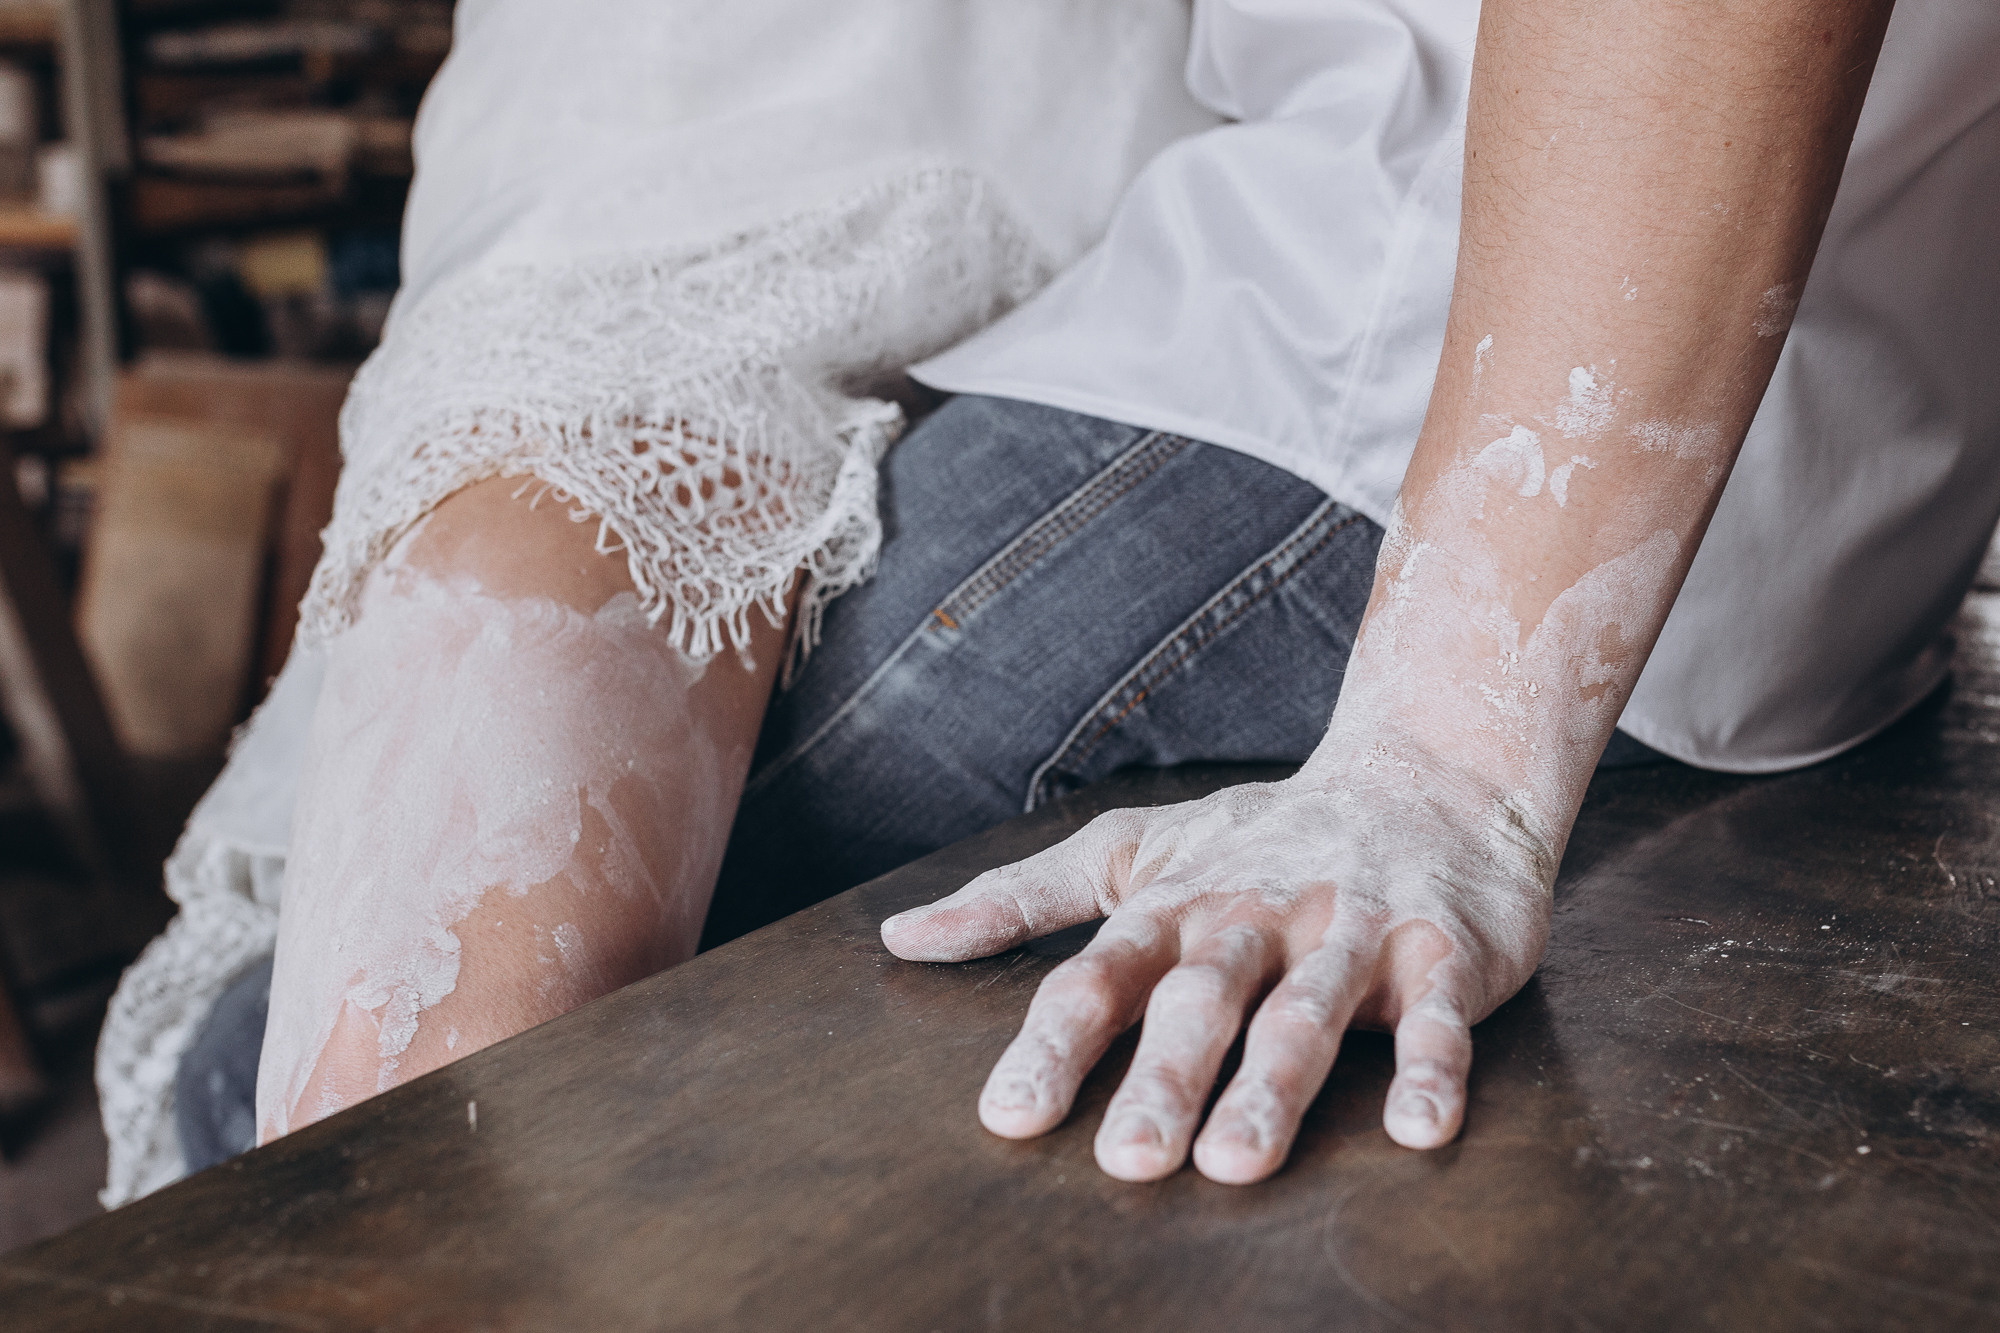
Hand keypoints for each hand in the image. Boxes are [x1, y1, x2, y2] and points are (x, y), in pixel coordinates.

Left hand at [880, 768, 1553, 1183]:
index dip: (1057, 1045)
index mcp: (1177, 903)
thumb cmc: (1260, 835)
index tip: (1009, 1118)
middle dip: (1164, 1075)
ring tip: (1237, 1162)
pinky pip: (1439, 1014)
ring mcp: (1350, 931)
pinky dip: (1432, 1068)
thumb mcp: (1135, 851)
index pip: (1103, 975)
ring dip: (1273, 1084)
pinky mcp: (1440, 950)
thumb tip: (901, 937)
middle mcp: (1256, 916)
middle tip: (1126, 1160)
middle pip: (1202, 997)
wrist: (1423, 776)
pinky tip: (1417, 1131)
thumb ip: (1022, 898)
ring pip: (1309, 1011)